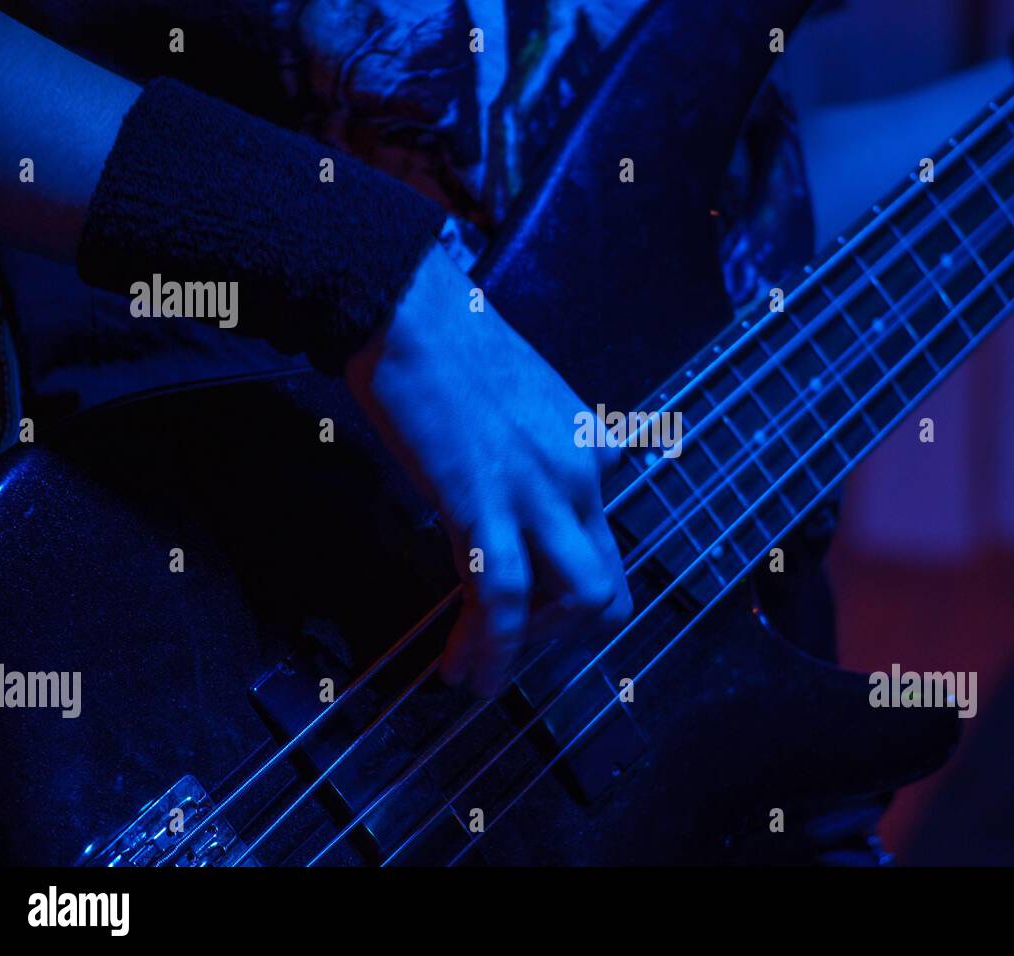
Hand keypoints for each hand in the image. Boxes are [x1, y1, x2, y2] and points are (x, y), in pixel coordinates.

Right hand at [346, 243, 632, 695]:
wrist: (406, 307)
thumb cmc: (446, 340)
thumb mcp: (522, 397)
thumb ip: (536, 448)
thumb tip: (514, 482)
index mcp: (589, 445)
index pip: (601, 534)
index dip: (567, 580)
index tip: (531, 601)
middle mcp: (580, 474)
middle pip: (607, 582)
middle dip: (566, 633)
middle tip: (517, 646)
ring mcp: (537, 491)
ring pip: (575, 601)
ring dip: (533, 650)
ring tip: (485, 671)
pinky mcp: (484, 504)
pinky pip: (502, 599)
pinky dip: (487, 647)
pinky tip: (461, 671)